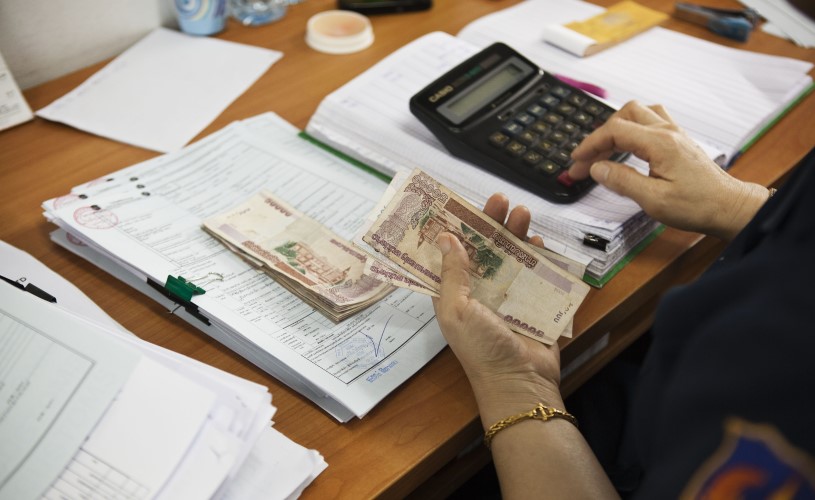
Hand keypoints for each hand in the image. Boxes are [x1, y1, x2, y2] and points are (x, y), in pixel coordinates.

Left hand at [432, 194, 563, 427]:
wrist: (521, 381)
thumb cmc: (481, 347)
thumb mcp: (456, 309)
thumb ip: (452, 273)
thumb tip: (445, 236)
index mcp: (454, 294)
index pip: (451, 254)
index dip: (453, 229)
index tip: (457, 204)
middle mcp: (480, 291)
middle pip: (484, 248)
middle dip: (490, 223)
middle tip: (498, 199)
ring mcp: (508, 295)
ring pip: (510, 255)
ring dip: (515, 233)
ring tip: (522, 212)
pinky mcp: (533, 302)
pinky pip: (535, 272)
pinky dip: (537, 255)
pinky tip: (538, 240)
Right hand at [569, 101, 768, 239]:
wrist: (728, 207)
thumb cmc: (697, 206)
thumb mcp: (653, 200)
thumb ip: (622, 181)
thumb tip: (596, 169)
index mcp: (660, 143)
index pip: (614, 132)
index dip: (590, 145)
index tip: (576, 161)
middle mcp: (667, 132)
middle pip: (624, 116)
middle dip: (600, 136)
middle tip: (587, 161)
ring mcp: (675, 133)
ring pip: (638, 113)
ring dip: (616, 127)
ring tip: (604, 150)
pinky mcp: (678, 140)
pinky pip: (651, 120)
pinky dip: (632, 128)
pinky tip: (627, 144)